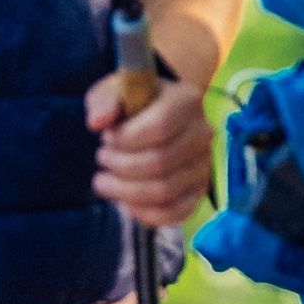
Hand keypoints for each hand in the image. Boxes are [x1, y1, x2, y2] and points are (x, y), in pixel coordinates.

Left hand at [87, 43, 216, 226]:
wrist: (158, 115)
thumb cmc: (134, 102)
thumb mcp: (115, 90)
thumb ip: (105, 100)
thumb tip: (98, 121)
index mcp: (188, 100)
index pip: (158, 128)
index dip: (125, 139)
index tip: (107, 136)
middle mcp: (204, 133)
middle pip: (160, 162)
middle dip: (120, 166)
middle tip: (102, 159)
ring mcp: (205, 164)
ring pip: (165, 191)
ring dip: (126, 191)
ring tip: (105, 182)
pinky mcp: (199, 189)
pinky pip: (176, 212)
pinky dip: (146, 213)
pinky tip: (124, 202)